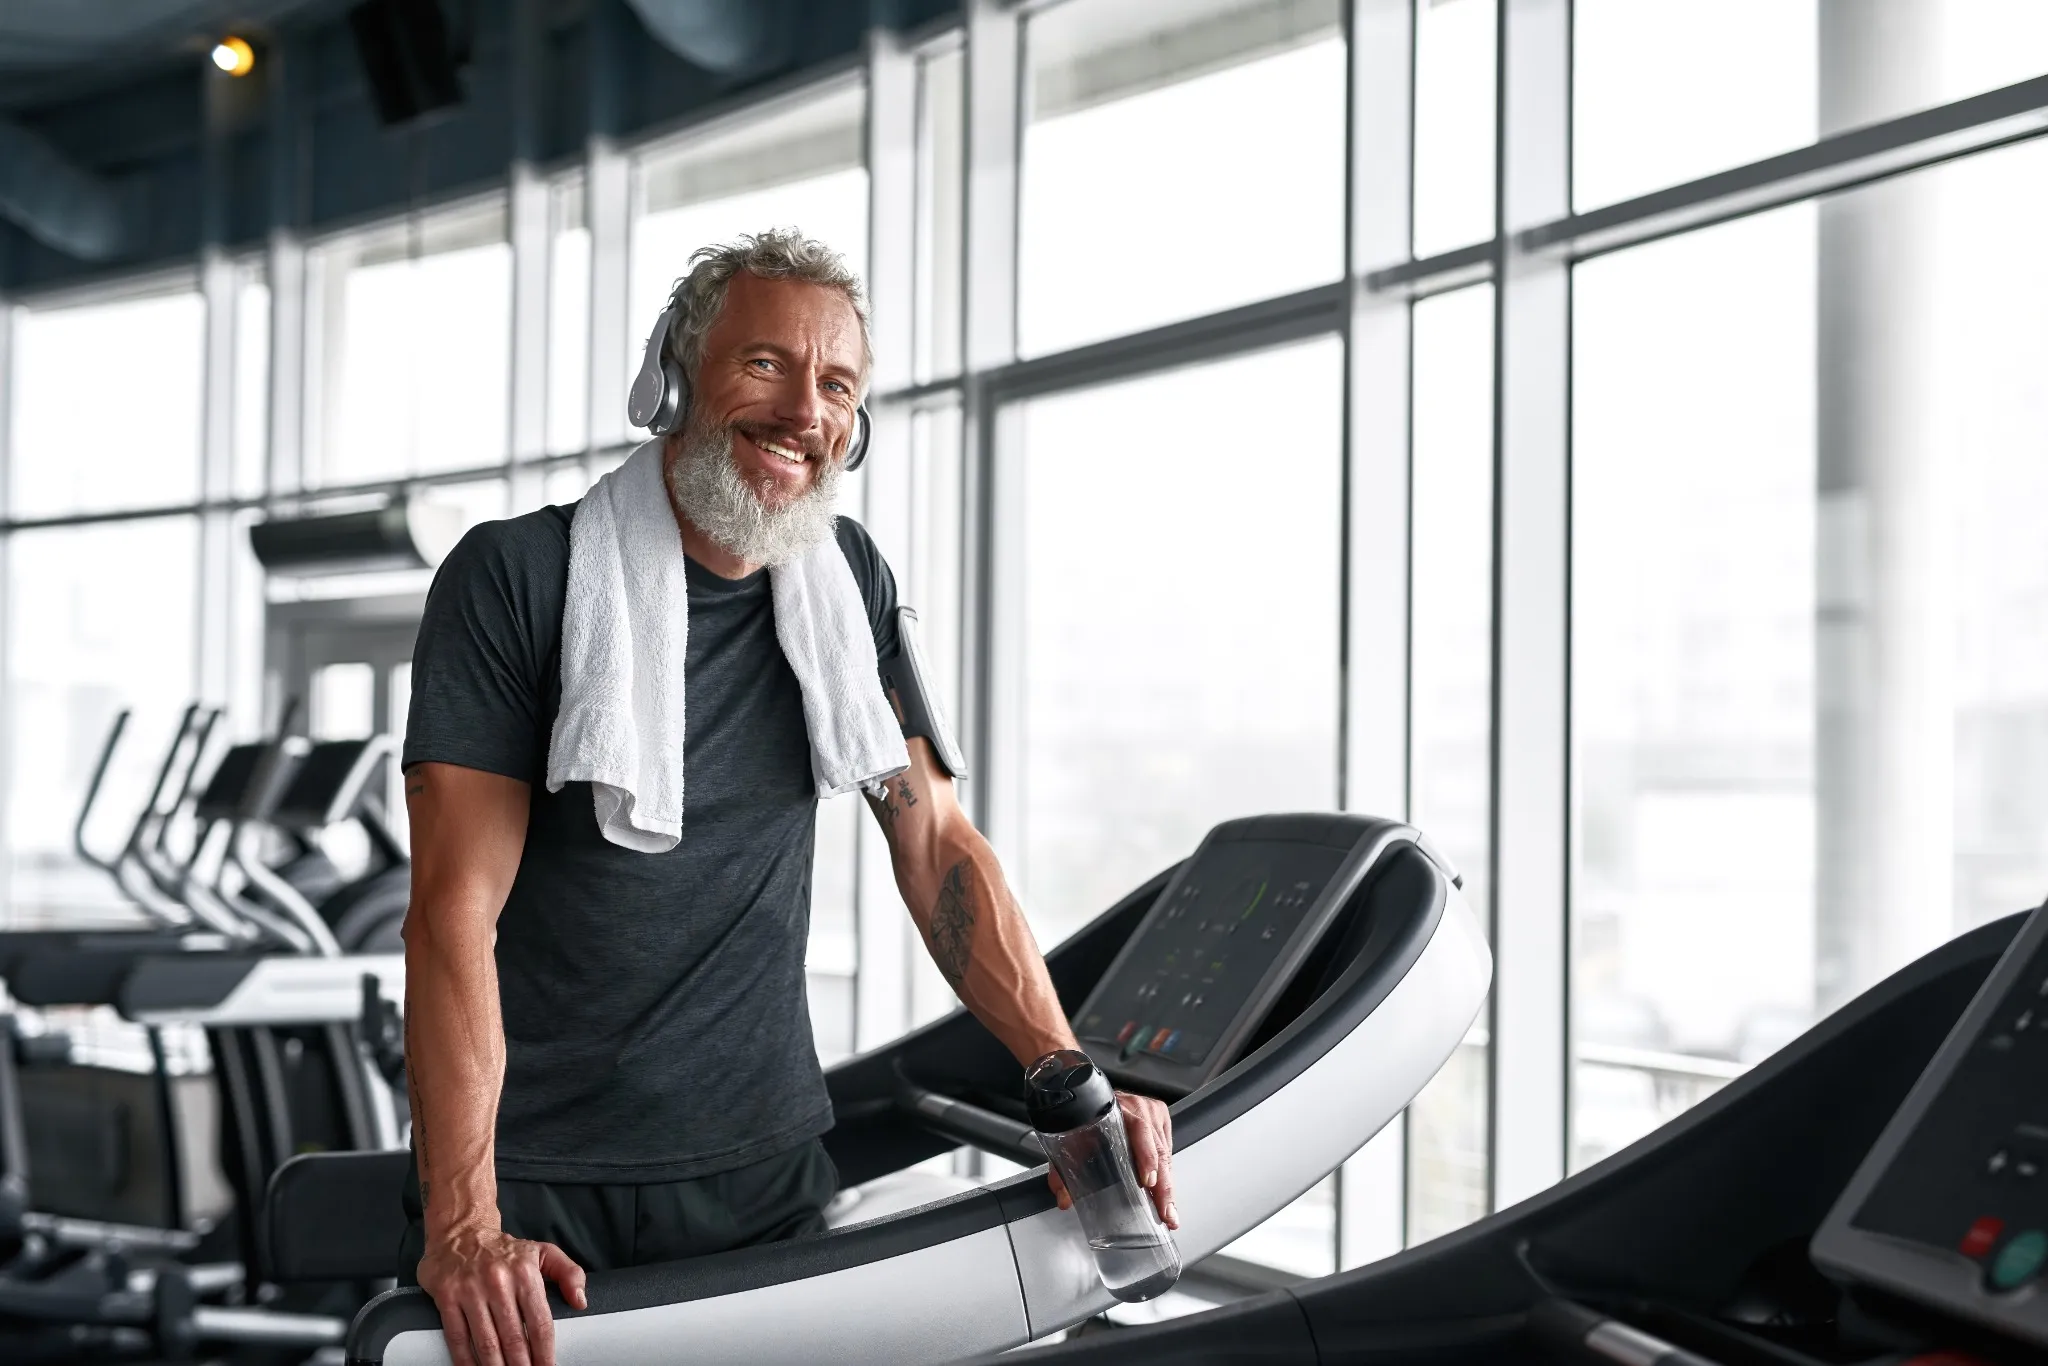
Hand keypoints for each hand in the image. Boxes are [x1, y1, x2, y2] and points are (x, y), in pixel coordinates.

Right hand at [416, 1224, 587, 1365]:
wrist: (461, 1230)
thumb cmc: (504, 1249)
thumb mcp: (543, 1252)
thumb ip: (568, 1273)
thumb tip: (580, 1302)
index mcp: (525, 1273)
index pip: (539, 1322)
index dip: (544, 1352)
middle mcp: (498, 1282)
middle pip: (513, 1337)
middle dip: (522, 1365)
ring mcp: (470, 1290)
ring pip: (486, 1341)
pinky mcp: (446, 1297)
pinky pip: (457, 1337)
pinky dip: (465, 1360)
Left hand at [1047, 1091, 1177, 1229]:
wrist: (1089, 1098)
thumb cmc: (1083, 1116)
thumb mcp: (1070, 1138)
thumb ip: (1063, 1169)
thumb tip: (1064, 1198)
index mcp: (1118, 1108)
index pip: (1139, 1129)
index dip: (1146, 1156)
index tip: (1148, 1180)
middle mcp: (1140, 1108)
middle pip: (1158, 1149)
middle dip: (1163, 1185)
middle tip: (1165, 1211)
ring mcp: (1153, 1114)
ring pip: (1166, 1154)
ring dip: (1167, 1186)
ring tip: (1168, 1211)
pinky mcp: (1161, 1121)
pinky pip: (1168, 1151)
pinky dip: (1167, 1175)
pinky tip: (1165, 1195)